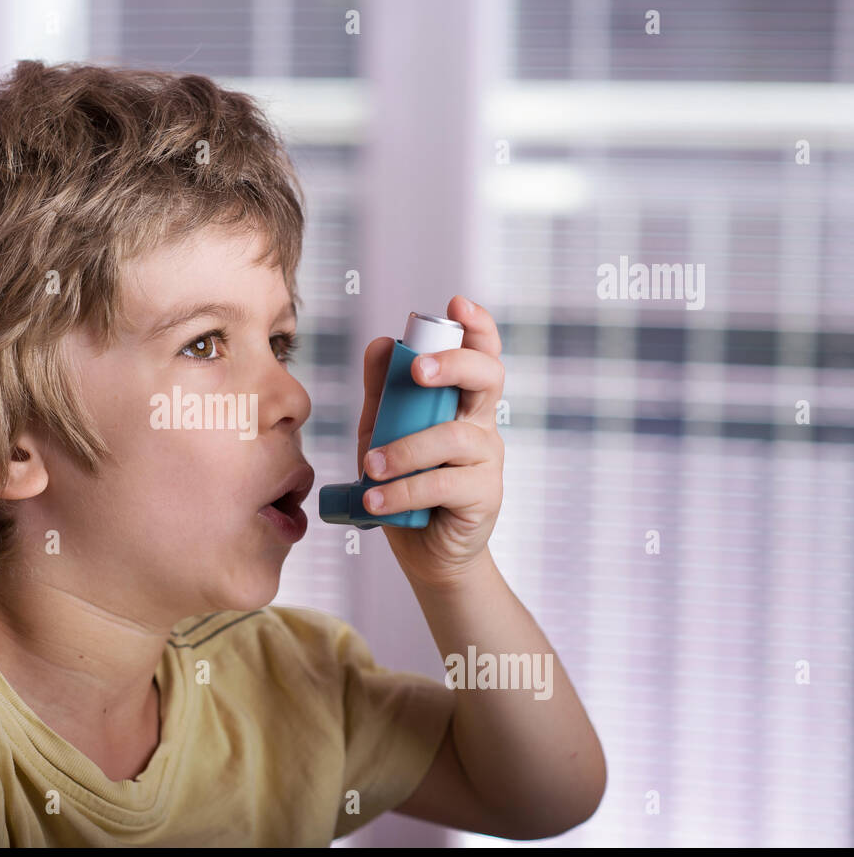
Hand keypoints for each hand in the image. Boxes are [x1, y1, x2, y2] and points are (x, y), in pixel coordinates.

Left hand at [354, 295, 504, 587]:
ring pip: (452, 436)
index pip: (481, 353)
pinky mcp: (483, 495)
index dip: (478, 326)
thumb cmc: (405, 483)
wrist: (424, 551)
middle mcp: (481, 424)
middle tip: (418, 370)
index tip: (458, 304)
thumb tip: (378, 343)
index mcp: (461, 401)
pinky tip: (376, 500)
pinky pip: (443, 483)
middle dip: (455, 365)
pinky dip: (403, 490)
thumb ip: (382, 392)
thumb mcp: (383, 432)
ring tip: (369, 469)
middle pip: (487, 377)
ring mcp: (487, 459)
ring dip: (404, 449)